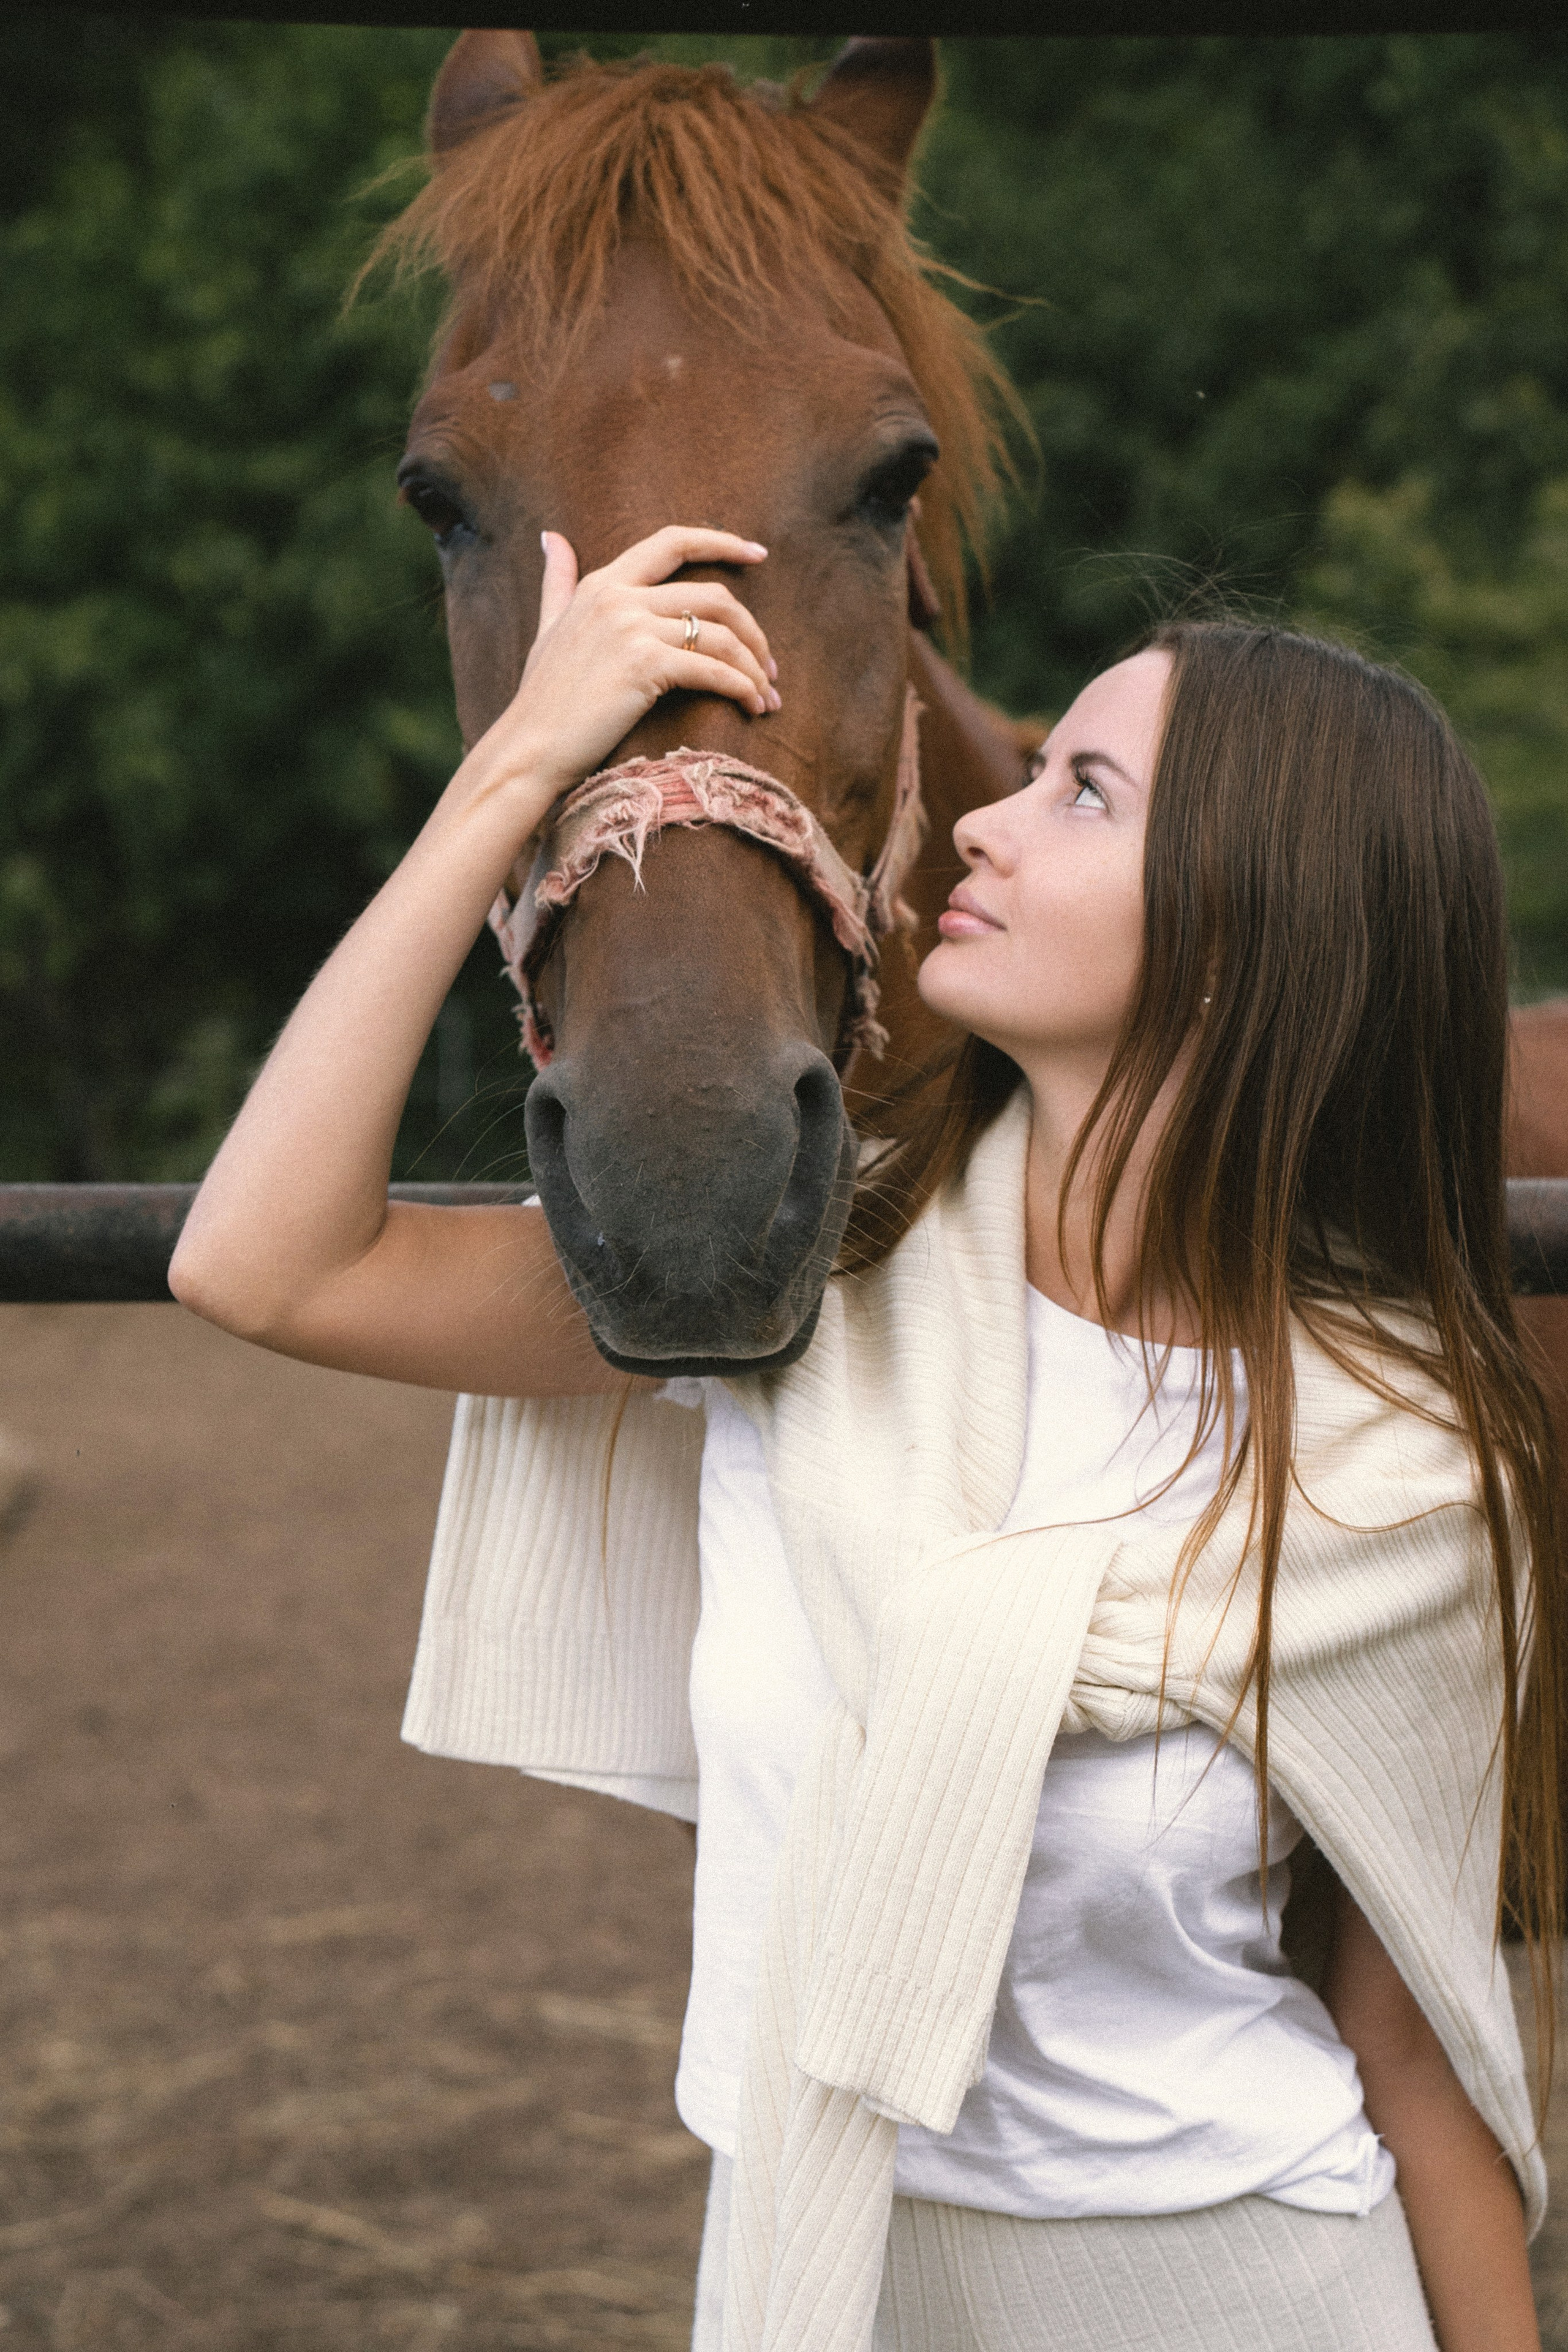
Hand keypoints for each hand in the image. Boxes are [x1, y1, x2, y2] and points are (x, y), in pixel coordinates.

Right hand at [453, 525, 780, 828]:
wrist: (529, 749)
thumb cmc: (541, 699)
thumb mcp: (548, 627)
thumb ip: (557, 581)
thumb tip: (551, 537)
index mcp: (602, 583)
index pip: (672, 542)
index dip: (721, 542)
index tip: (759, 554)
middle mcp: (619, 596)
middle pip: (713, 595)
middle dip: (753, 630)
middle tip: (769, 665)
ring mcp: (632, 628)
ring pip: (721, 634)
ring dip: (754, 667)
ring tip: (766, 695)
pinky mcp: (644, 665)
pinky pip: (713, 669)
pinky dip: (742, 688)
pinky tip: (752, 707)